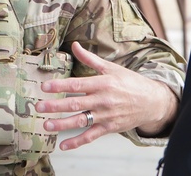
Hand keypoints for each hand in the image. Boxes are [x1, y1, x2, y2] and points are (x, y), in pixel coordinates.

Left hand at [35, 42, 177, 150]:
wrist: (151, 101)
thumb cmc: (130, 82)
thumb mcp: (111, 68)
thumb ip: (90, 59)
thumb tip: (75, 45)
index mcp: (102, 83)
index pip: (77, 84)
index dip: (60, 86)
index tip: (44, 87)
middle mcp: (102, 100)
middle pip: (75, 103)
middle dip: (55, 106)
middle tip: (39, 107)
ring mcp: (105, 115)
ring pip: (81, 121)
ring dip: (62, 124)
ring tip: (46, 125)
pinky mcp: (109, 128)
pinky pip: (90, 136)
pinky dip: (77, 142)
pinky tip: (63, 145)